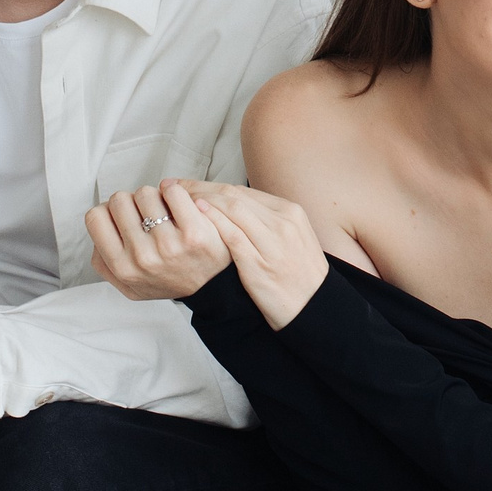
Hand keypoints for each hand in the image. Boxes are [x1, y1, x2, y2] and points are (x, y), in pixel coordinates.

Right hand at [87, 181, 231, 299]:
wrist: (211, 288)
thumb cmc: (169, 280)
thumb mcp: (128, 285)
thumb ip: (104, 262)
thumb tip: (99, 227)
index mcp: (121, 268)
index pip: (96, 216)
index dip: (109, 211)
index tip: (123, 216)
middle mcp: (141, 258)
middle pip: (119, 200)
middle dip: (132, 202)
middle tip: (146, 213)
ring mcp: (168, 245)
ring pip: (145, 193)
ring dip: (155, 197)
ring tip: (164, 212)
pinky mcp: (194, 232)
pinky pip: (173, 192)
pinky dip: (174, 191)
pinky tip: (179, 204)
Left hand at [191, 182, 328, 329]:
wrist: (314, 305)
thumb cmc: (300, 274)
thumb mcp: (294, 236)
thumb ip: (269, 220)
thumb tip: (236, 208)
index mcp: (290, 212)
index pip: (243, 191)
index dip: (212, 185)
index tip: (191, 184)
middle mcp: (282, 222)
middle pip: (234, 196)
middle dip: (202, 188)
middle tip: (177, 185)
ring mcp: (271, 242)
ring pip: (232, 209)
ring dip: (202, 199)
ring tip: (179, 198)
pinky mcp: (259, 264)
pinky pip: (233, 235)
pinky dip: (214, 220)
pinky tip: (197, 213)